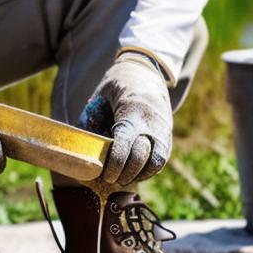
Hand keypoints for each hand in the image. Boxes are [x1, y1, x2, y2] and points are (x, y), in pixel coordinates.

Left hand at [79, 52, 172, 184]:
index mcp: (133, 108)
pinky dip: (147, 172)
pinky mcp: (168, 136)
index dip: (116, 163)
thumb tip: (84, 154)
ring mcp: (163, 129)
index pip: (125, 142)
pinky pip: (161, 161)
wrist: (145, 73)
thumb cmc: (116, 88)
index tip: (106, 175)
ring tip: (121, 178)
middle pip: (141, 156)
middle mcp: (152, 120)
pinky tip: (133, 174)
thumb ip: (91, 124)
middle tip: (110, 179)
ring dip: (137, 175)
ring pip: (155, 162)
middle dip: (125, 173)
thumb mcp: (99, 99)